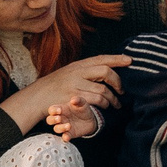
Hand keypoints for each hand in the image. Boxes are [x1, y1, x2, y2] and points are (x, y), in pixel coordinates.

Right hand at [1, 54, 129, 134]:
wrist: (37, 97)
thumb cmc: (54, 86)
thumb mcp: (69, 73)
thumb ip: (84, 71)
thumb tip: (104, 69)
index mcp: (78, 65)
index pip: (101, 58)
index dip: (117, 58)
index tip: (130, 60)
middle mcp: (77, 72)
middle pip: (105, 71)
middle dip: (118, 81)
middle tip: (122, 90)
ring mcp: (75, 84)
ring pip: (103, 89)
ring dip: (112, 98)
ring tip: (115, 103)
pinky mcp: (74, 97)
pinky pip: (95, 100)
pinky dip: (103, 104)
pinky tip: (104, 107)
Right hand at [45, 97, 103, 139]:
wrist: (91, 119)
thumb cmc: (83, 109)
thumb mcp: (82, 102)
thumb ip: (78, 100)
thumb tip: (73, 100)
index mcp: (61, 109)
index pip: (52, 110)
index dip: (53, 110)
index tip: (59, 110)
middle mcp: (61, 118)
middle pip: (50, 120)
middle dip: (52, 120)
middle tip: (59, 118)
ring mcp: (64, 127)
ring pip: (56, 129)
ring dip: (60, 128)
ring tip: (69, 125)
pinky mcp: (70, 134)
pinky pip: (65, 137)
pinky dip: (65, 138)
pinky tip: (67, 137)